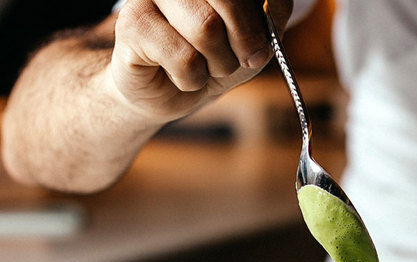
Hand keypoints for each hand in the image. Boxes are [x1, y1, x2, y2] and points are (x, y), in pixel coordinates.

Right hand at [110, 0, 291, 122]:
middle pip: (227, 0)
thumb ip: (271, 15)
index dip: (256, 23)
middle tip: (235, 62)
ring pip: (206, 29)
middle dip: (241, 44)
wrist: (167, 92)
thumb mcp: (252, 41)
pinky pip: (184, 59)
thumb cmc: (210, 61)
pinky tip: (178, 75)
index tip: (256, 51)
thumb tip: (279, 0)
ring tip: (202, 68)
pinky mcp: (132, 25)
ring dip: (215, 65)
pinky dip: (191, 80)